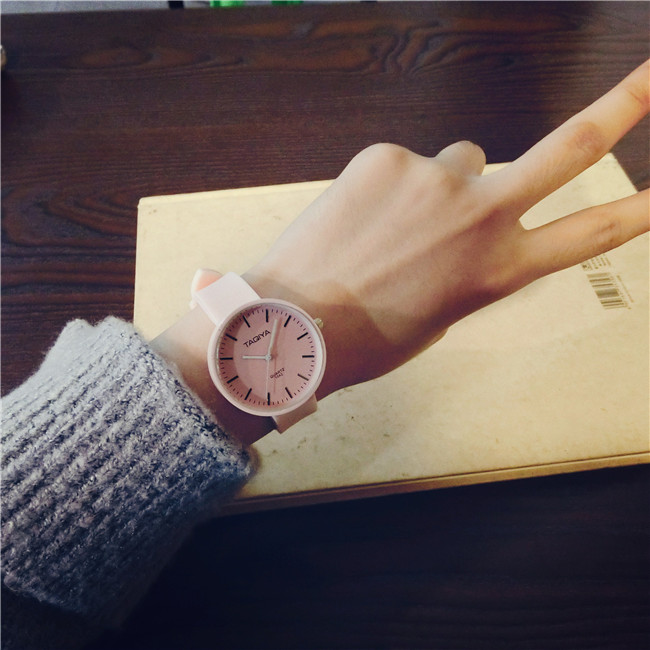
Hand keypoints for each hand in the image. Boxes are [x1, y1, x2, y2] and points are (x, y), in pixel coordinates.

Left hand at [243, 60, 648, 397]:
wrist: (295, 323)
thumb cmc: (370, 335)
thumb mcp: (440, 313)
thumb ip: (470, 265)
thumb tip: (465, 228)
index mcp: (499, 270)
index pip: (591, 233)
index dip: (643, 207)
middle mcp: (482, 216)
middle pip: (569, 147)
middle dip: (626, 103)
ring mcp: (437, 177)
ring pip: (460, 159)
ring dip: (439, 183)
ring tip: (391, 227)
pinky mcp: (388, 155)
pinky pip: (405, 163)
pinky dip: (389, 185)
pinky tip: (358, 217)